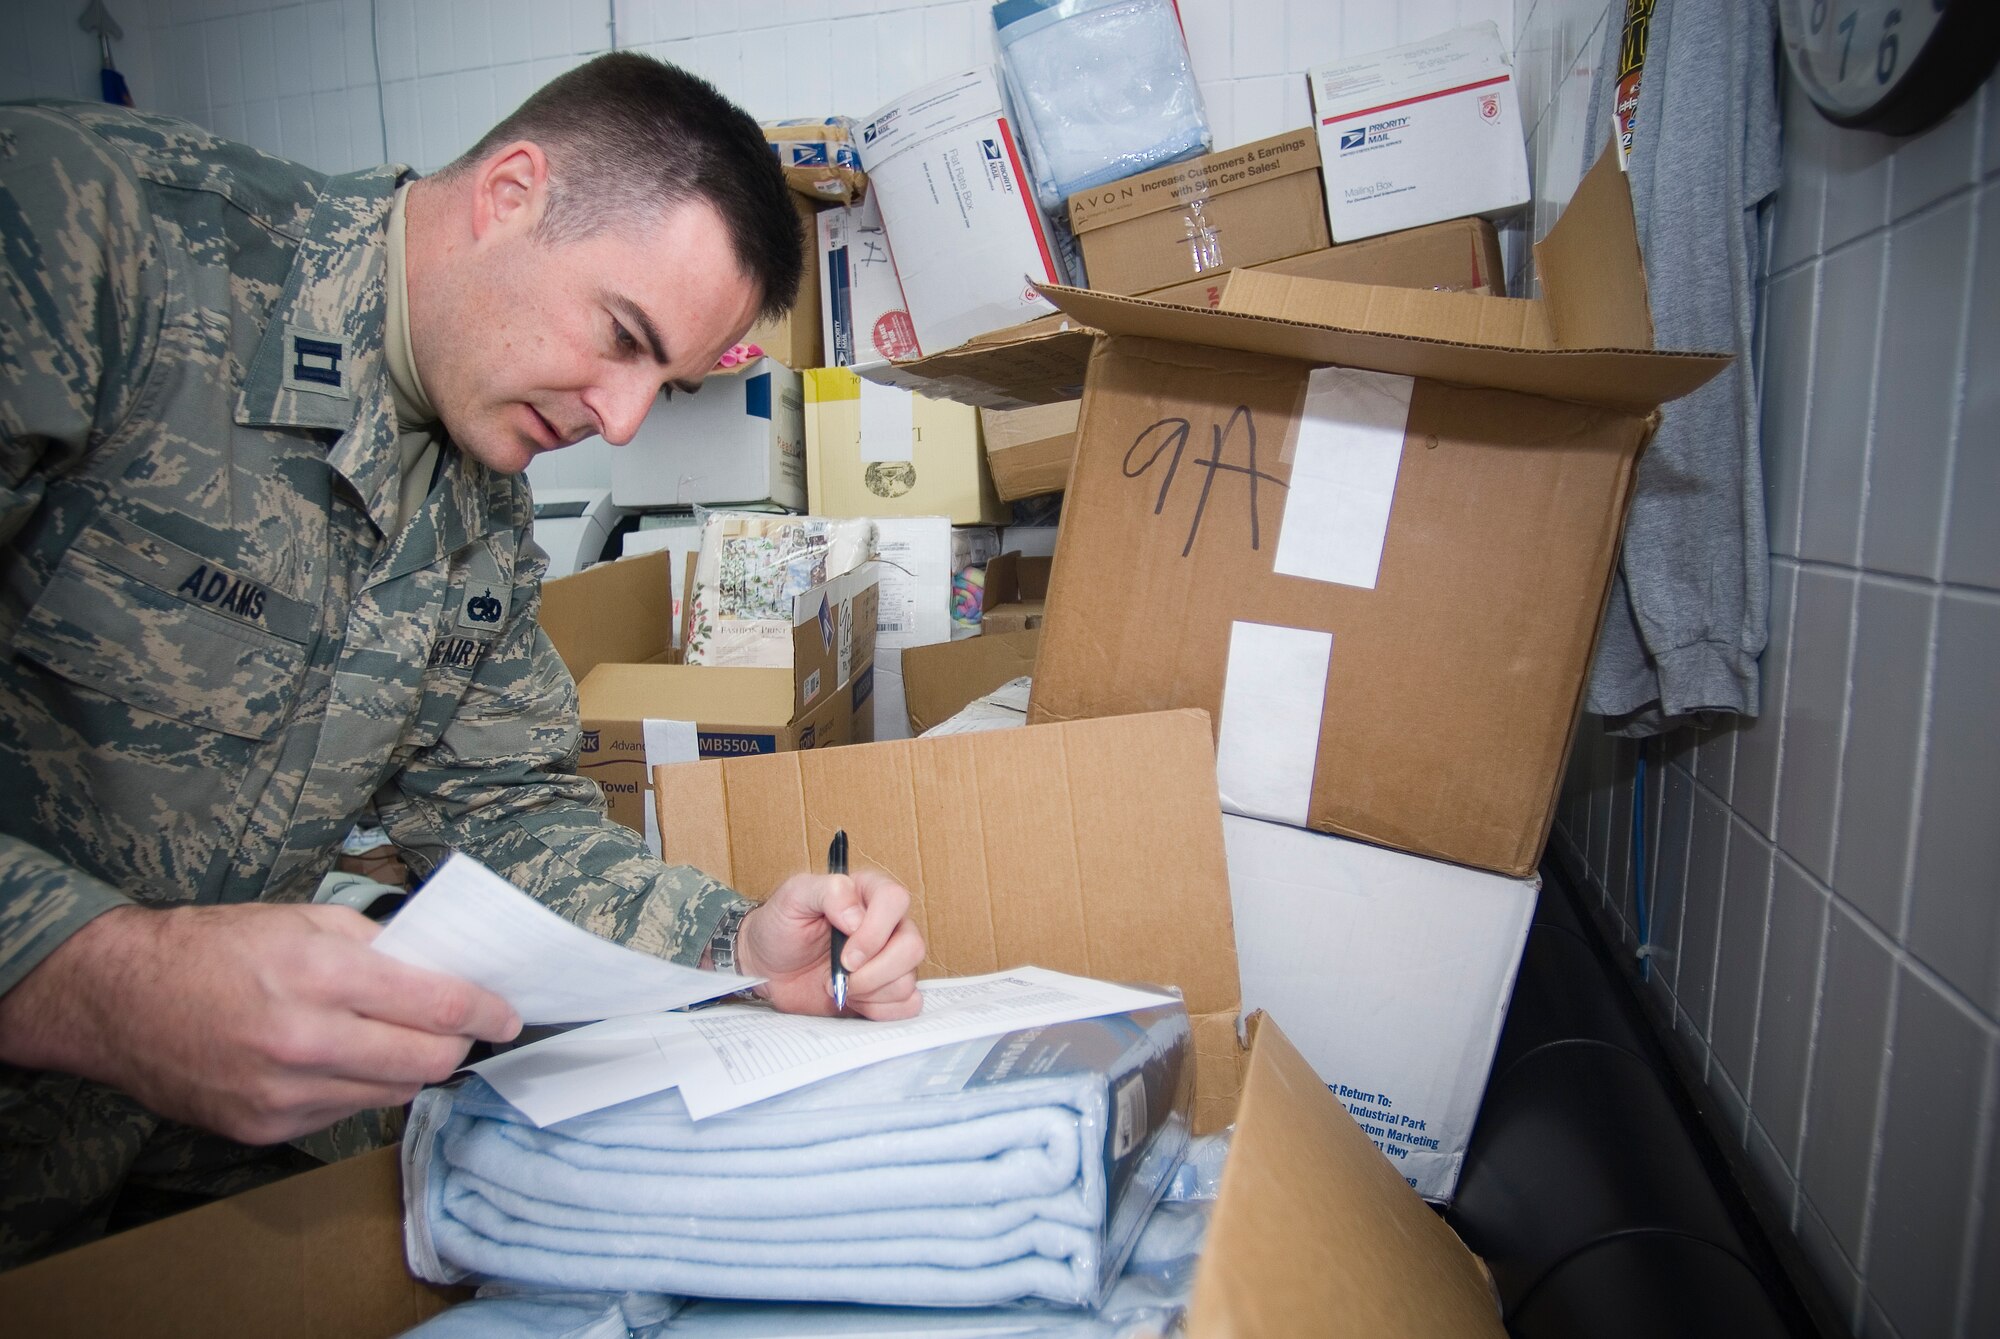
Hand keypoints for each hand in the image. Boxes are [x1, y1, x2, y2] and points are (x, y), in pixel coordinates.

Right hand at [0, 902, 520, 1145]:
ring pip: (392, 1094)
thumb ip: (377, 948)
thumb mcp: (302, 920)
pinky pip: (345, 1113)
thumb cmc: (212, 948)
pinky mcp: (265, 1128)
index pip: (437, 1006)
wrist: (118, 1000)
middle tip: (461, 1028)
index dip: (486, 1012)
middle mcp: (305, 1041)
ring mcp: (283, 1094)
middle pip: (426, 1062)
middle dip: (456, 1044)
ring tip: (397, 1038)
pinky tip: (342, 1060)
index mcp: (318, 976)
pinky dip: (359, 1087)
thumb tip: (441, 972)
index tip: (508, 1015)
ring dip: (409, 1068)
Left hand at [734, 868, 923, 1019]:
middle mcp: (889, 925)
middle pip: (912, 947)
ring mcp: (892, 959)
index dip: (875, 932)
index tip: (845, 955)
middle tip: (839, 975)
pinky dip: (879, 1010)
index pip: (896, 900)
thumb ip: (828, 891)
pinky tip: (854, 1000)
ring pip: (908, 980)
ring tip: (838, 985)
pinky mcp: (889, 990)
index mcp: (869, 893)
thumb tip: (857, 918)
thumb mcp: (793, 896)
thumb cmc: (780, 927)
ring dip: (868, 992)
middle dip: (872, 972)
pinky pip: (908, 1005)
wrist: (767, 967)